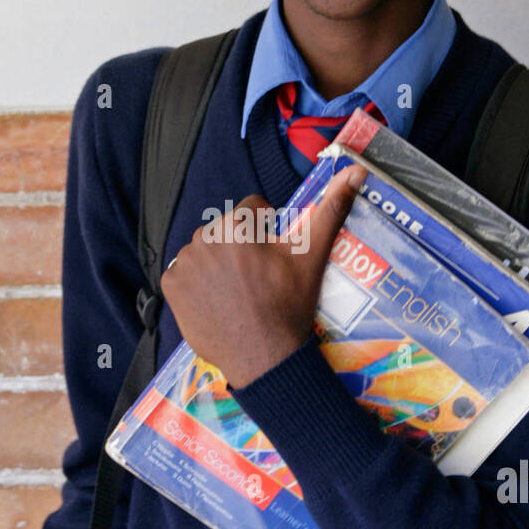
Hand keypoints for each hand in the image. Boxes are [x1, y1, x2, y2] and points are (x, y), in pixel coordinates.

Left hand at [160, 164, 366, 387]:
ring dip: (218, 264)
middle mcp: (203, 238)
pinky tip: (217, 301)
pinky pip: (184, 274)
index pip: (251, 210)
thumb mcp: (312, 256)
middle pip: (226, 230)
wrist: (265, 358)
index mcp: (236, 225)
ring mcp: (184, 264)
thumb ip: (332, 208)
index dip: (267, 232)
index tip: (273, 259)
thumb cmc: (289, 305)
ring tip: (238, 292)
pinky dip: (197, 284)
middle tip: (257, 279)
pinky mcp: (171, 288)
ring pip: (205, 251)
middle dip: (240, 247)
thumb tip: (356, 170)